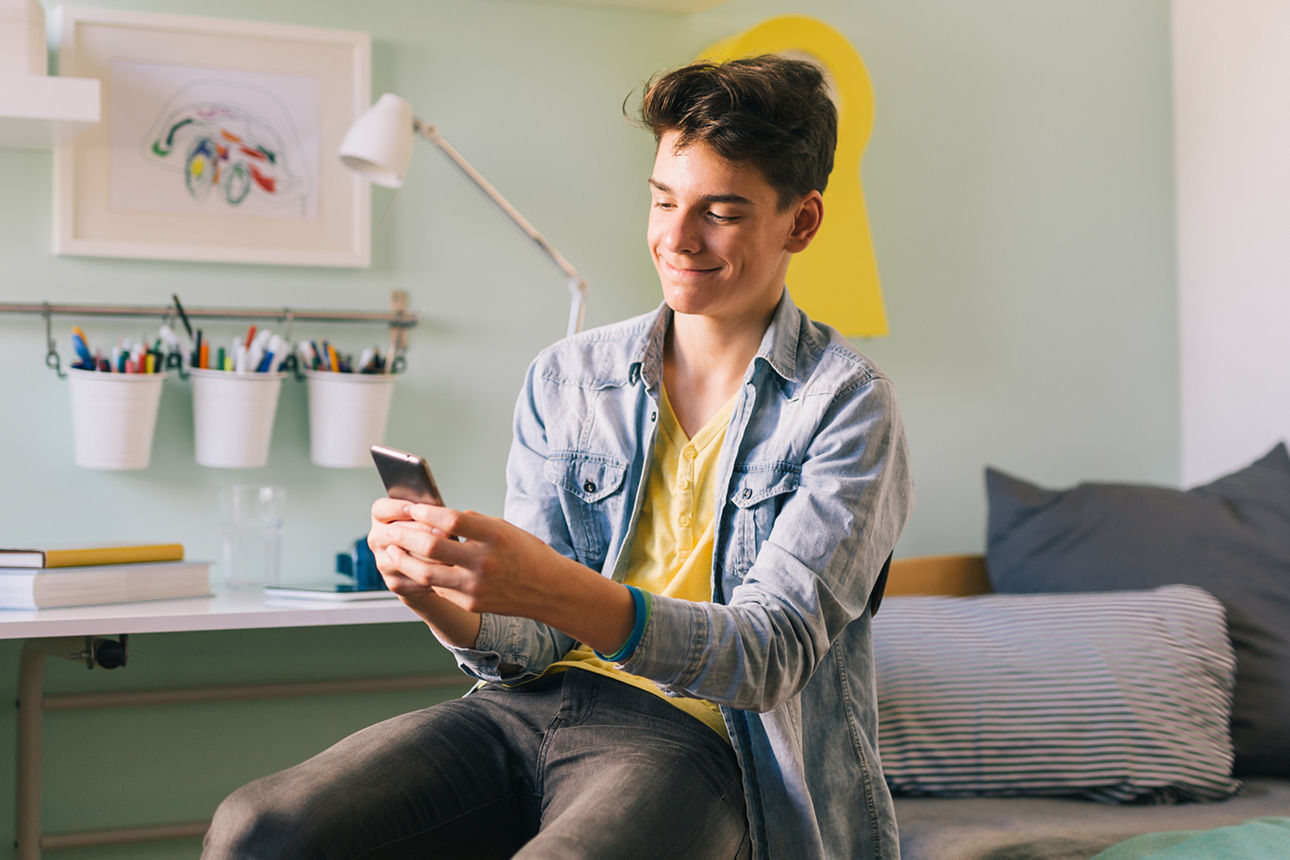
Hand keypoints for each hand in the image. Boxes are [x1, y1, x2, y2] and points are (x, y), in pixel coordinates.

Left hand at [389, 504, 564, 617]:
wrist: (549, 589)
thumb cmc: (526, 553)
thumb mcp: (504, 528)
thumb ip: (472, 524)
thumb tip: (439, 518)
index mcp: (494, 536)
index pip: (450, 519)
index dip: (426, 512)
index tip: (412, 508)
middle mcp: (484, 561)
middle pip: (432, 546)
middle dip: (405, 535)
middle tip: (392, 529)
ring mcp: (476, 586)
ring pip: (426, 573)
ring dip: (404, 560)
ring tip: (391, 550)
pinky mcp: (471, 603)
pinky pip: (438, 588)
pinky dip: (423, 576)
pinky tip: (412, 567)